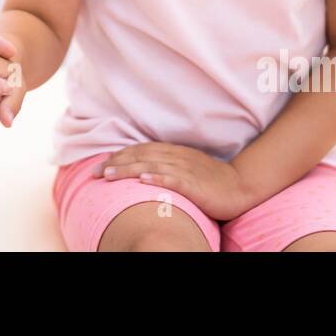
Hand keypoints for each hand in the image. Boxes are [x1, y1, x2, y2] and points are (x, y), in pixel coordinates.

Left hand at [92, 142, 257, 220]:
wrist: (240, 186)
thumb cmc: (210, 179)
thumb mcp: (185, 167)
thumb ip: (165, 164)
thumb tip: (140, 169)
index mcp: (174, 152)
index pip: (141, 150)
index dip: (119, 155)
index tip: (100, 164)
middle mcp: (177, 157)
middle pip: (141, 156)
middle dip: (116, 163)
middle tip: (95, 172)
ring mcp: (186, 170)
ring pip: (152, 166)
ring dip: (128, 169)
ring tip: (109, 174)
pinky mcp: (195, 185)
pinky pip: (174, 180)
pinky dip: (158, 178)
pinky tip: (143, 180)